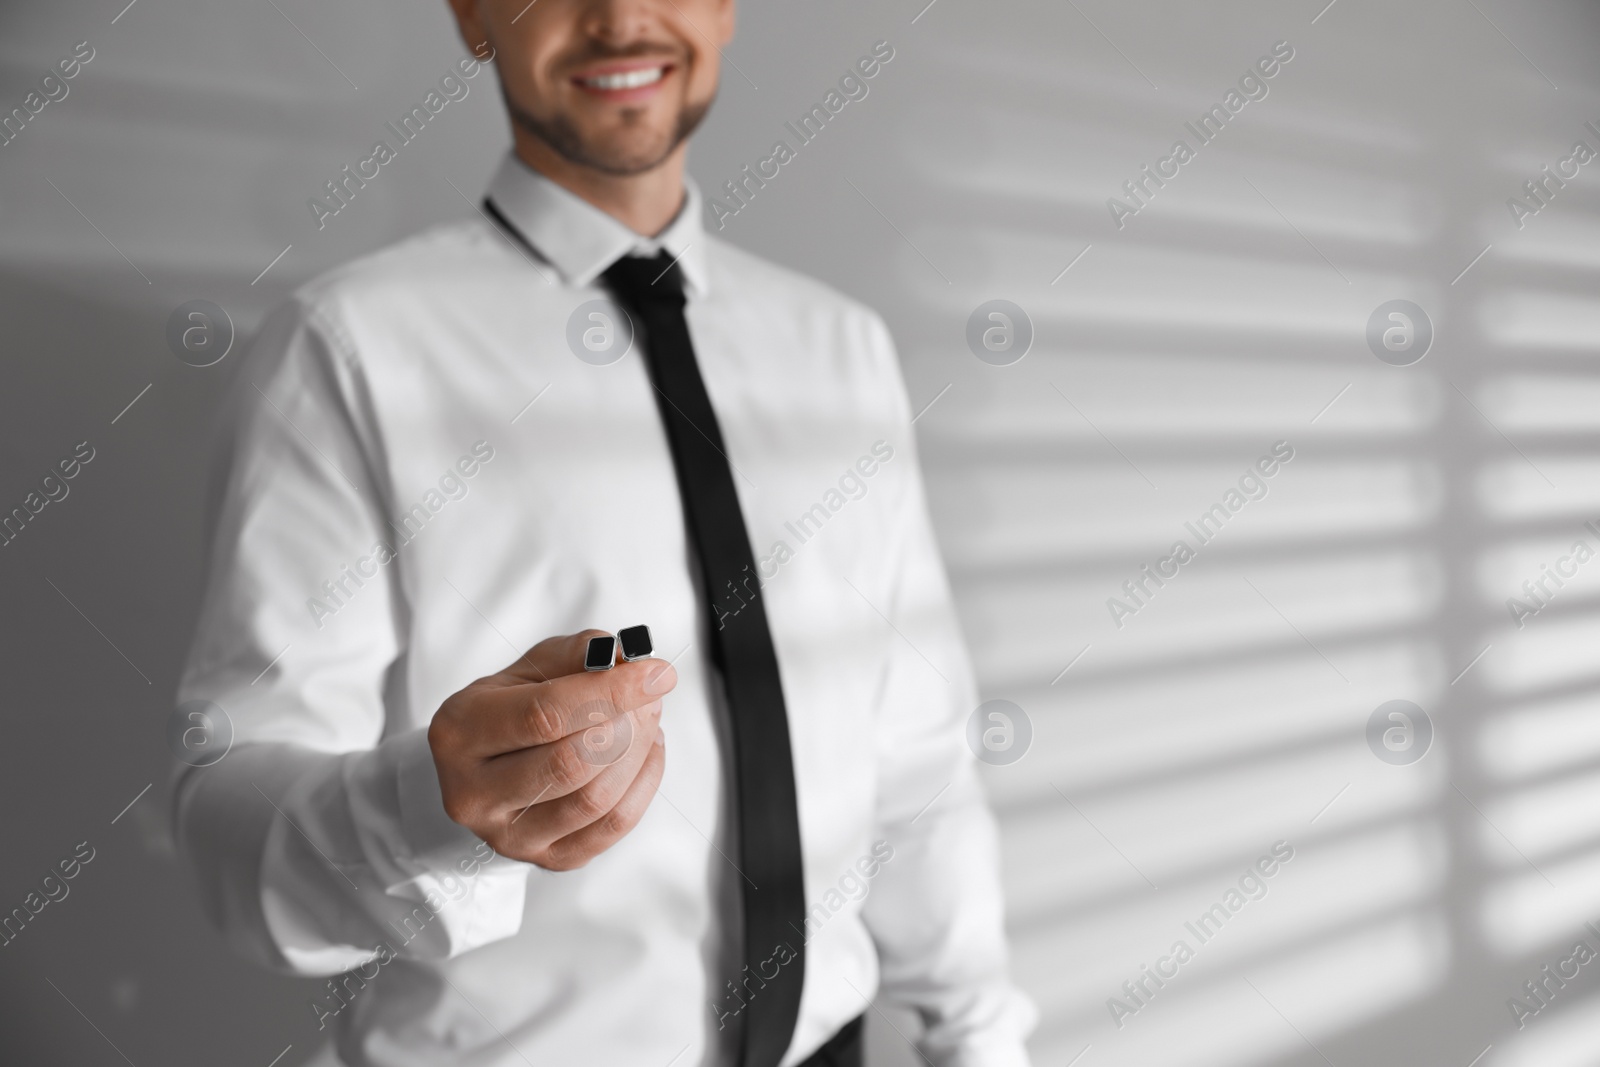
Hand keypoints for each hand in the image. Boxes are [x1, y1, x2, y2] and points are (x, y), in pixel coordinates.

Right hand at [427, 630, 674, 870]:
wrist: (488, 767)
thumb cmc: (513, 708)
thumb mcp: (530, 668)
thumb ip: (576, 655)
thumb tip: (629, 660)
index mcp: (460, 732)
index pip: (544, 715)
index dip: (609, 692)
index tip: (655, 672)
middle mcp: (474, 792)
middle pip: (570, 763)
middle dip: (626, 723)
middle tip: (650, 695)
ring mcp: (509, 835)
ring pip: (595, 800)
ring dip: (638, 751)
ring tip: (647, 717)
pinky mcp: (547, 858)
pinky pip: (613, 826)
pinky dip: (643, 783)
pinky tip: (646, 751)